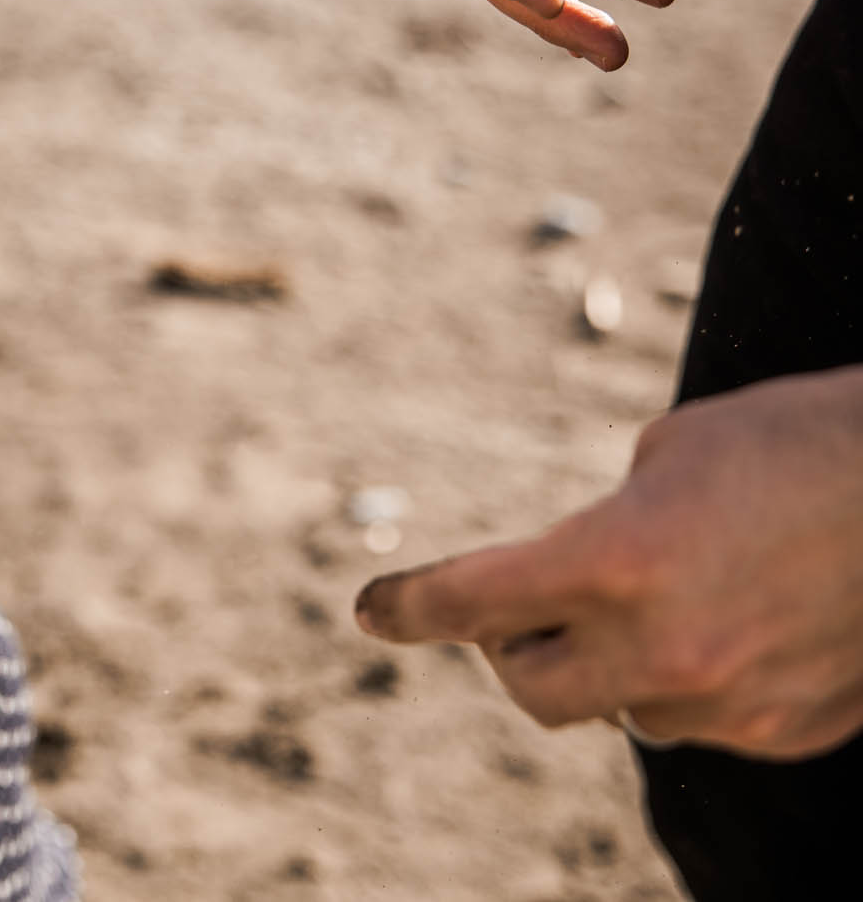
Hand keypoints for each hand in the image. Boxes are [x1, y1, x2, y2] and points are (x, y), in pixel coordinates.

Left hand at [355, 367, 862, 758]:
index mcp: (615, 559)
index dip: (407, 606)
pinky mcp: (787, 730)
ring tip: (674, 594)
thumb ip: (600, 531)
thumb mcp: (670, 452)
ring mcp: (730, 702)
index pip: (469, 603)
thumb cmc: (799, 439)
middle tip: (527, 610)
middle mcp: (664, 647)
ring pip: (623, 709)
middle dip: (515, 648)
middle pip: (531, 688)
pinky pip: (704, 722)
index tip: (370, 611)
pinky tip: (738, 623)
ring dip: (617, 663)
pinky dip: (694, 682)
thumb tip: (572, 590)